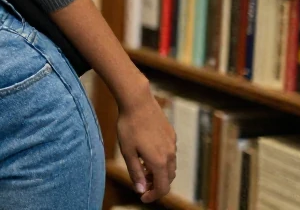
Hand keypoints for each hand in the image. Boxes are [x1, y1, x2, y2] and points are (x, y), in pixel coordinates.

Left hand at [116, 88, 176, 203]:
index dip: (153, 196)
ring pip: (169, 166)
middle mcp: (170, 154)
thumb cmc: (129, 127)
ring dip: (158, 172)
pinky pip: (169, 153)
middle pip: (168, 178)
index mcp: (159, 162)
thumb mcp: (128, 152)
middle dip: (155, 185)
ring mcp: (172, 144)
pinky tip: (146, 153)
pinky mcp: (171, 135)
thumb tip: (140, 190)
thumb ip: (135, 172)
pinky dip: (161, 160)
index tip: (142, 198)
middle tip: (141, 184)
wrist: (138, 102)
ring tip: (142, 168)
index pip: (163, 188)